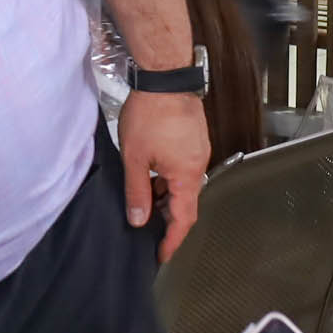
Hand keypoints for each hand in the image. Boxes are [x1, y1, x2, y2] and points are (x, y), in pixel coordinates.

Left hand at [118, 88, 211, 258]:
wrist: (165, 77)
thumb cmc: (150, 114)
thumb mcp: (135, 159)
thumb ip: (137, 192)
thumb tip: (138, 219)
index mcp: (187, 176)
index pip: (183, 219)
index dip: (172, 241)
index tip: (162, 255)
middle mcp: (198, 165)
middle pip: (186, 204)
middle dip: (168, 221)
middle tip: (150, 233)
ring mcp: (197, 151)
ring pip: (184, 185)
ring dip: (167, 198)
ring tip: (145, 204)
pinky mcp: (193, 139)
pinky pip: (183, 169)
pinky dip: (169, 180)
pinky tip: (151, 177)